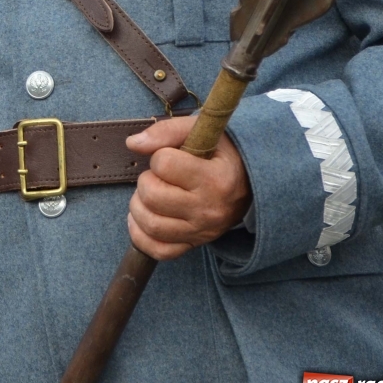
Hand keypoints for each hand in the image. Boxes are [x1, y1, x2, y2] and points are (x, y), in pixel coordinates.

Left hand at [124, 115, 251, 261]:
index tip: (170, 156)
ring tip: (150, 195)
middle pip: (152, 196)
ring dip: (139, 206)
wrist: (250, 183)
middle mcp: (210, 209)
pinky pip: (159, 251)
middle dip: (146, 181)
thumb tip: (133, 143)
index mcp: (216, 179)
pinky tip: (142, 218)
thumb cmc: (220, 153)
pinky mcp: (194, 244)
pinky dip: (141, 236)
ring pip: (151, 225)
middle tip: (158, 177)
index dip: (159, 156)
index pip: (164, 164)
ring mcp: (203, 231)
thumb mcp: (199, 132)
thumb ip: (166, 131)